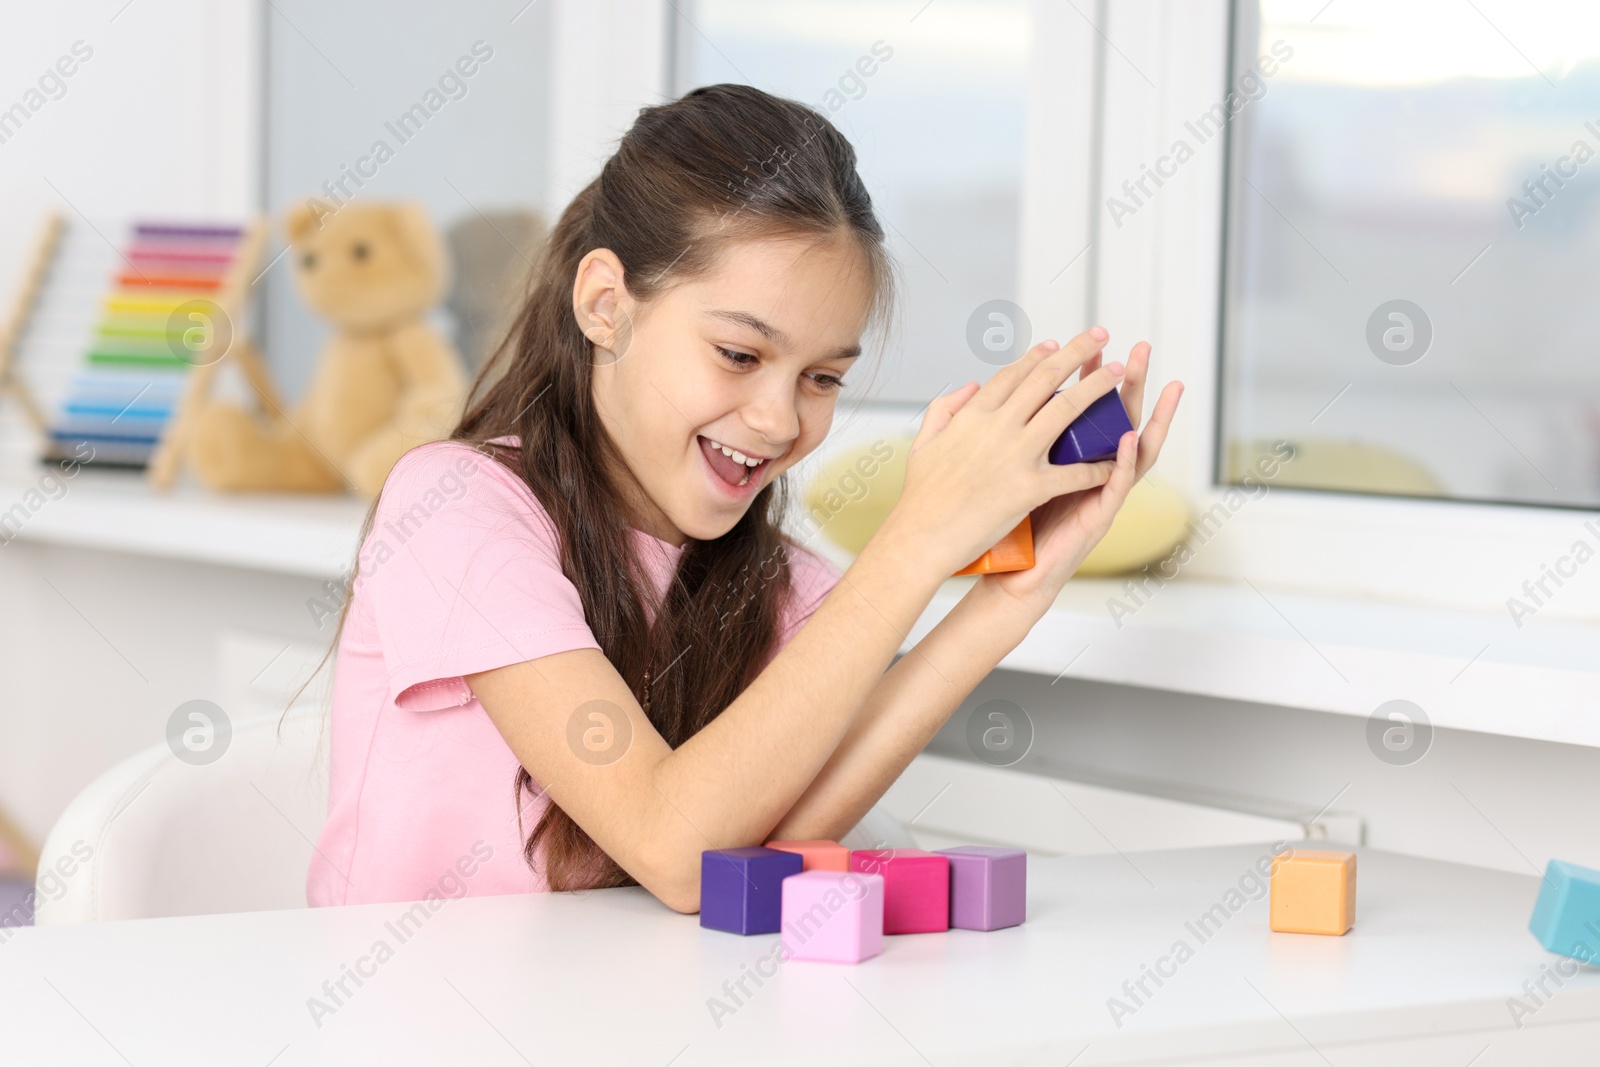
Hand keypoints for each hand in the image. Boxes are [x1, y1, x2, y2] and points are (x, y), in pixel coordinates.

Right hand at [879, 328, 1129, 578]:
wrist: (921, 537)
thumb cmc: (921, 496)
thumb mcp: (924, 442)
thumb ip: (946, 407)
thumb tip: (970, 385)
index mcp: (972, 415)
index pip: (1012, 374)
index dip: (1038, 356)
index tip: (1056, 344)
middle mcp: (997, 427)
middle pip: (1045, 379)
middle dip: (1077, 352)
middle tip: (1100, 336)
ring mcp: (1015, 455)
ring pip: (1066, 410)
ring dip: (1096, 388)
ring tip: (1117, 373)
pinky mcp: (1029, 487)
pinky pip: (1072, 472)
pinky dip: (1095, 467)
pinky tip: (1111, 462)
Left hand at [980, 338, 1183, 612]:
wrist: (1009, 576)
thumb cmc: (1010, 526)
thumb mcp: (1010, 473)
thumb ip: (1013, 440)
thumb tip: (997, 401)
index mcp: (1069, 457)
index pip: (1086, 407)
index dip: (1091, 376)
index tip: (1092, 344)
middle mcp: (1091, 472)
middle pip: (1116, 418)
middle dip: (1131, 383)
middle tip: (1140, 349)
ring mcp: (1100, 494)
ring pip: (1134, 450)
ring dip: (1151, 417)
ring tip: (1164, 387)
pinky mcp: (1098, 519)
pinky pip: (1115, 486)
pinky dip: (1124, 462)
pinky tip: (1128, 439)